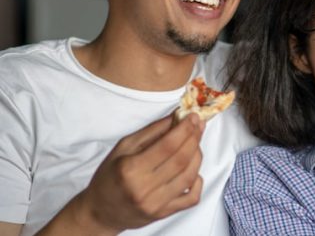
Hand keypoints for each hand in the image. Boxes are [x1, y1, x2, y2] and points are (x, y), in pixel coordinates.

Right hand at [40, 113, 205, 234]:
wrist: (100, 211)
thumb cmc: (110, 177)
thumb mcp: (123, 148)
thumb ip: (151, 131)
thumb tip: (176, 117)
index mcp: (130, 169)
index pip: (167, 146)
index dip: (184, 129)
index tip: (193, 117)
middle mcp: (144, 188)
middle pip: (181, 160)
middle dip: (194, 138)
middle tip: (199, 125)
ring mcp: (156, 204)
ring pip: (189, 176)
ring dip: (197, 155)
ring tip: (195, 143)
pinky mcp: (164, 213)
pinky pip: (192, 198)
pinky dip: (198, 181)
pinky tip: (194, 170)